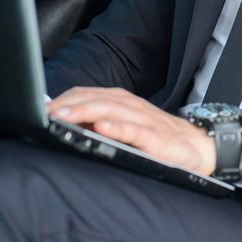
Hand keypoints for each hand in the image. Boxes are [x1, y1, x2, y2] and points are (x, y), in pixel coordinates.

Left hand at [47, 87, 215, 175]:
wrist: (200, 146)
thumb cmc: (158, 138)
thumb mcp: (127, 127)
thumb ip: (100, 124)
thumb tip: (66, 126)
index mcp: (121, 102)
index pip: (87, 95)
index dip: (64, 100)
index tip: (42, 110)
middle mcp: (131, 107)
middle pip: (95, 99)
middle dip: (69, 106)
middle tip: (46, 114)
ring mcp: (144, 121)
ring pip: (111, 110)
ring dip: (85, 112)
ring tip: (65, 117)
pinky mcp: (157, 138)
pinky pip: (135, 131)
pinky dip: (118, 127)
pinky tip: (102, 128)